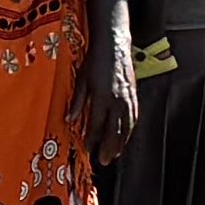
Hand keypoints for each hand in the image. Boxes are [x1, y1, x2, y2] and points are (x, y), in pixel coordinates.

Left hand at [78, 23, 139, 165]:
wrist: (113, 44)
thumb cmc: (94, 61)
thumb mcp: (80, 79)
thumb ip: (77, 101)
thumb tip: (70, 120)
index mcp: (102, 96)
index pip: (97, 124)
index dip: (92, 139)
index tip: (87, 149)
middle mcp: (117, 99)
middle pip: (115, 130)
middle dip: (109, 147)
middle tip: (104, 160)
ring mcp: (127, 97)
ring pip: (127, 126)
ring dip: (121, 142)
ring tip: (115, 153)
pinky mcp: (133, 94)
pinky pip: (133, 116)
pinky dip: (130, 129)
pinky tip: (126, 136)